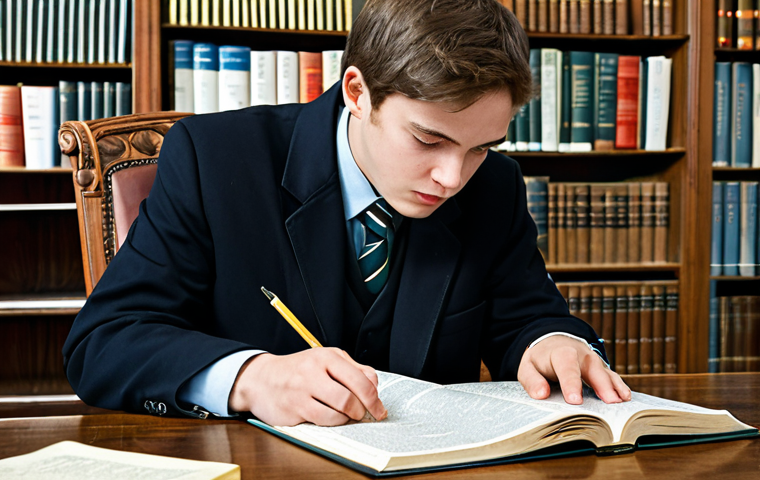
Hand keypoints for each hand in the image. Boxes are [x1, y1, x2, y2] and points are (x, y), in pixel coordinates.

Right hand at [228, 348, 387, 425]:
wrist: (262, 379)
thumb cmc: (299, 370)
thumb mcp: (327, 360)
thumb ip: (353, 369)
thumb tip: (374, 385)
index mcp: (326, 356)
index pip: (360, 379)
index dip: (374, 398)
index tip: (379, 409)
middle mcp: (313, 371)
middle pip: (350, 398)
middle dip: (362, 411)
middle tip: (363, 414)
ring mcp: (301, 390)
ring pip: (337, 412)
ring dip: (348, 418)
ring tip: (346, 414)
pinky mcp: (292, 408)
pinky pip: (322, 421)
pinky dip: (333, 422)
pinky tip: (331, 417)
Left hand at [517, 335, 630, 404]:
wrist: (552, 341)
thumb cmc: (540, 359)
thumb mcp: (528, 367)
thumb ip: (532, 380)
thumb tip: (541, 394)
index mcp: (561, 354)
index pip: (567, 368)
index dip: (571, 384)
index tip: (575, 400)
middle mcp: (580, 355)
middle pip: (592, 368)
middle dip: (601, 385)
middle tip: (609, 402)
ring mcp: (593, 360)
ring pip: (605, 371)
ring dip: (614, 386)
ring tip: (622, 401)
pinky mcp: (600, 367)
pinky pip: (611, 376)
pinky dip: (619, 385)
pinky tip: (626, 397)